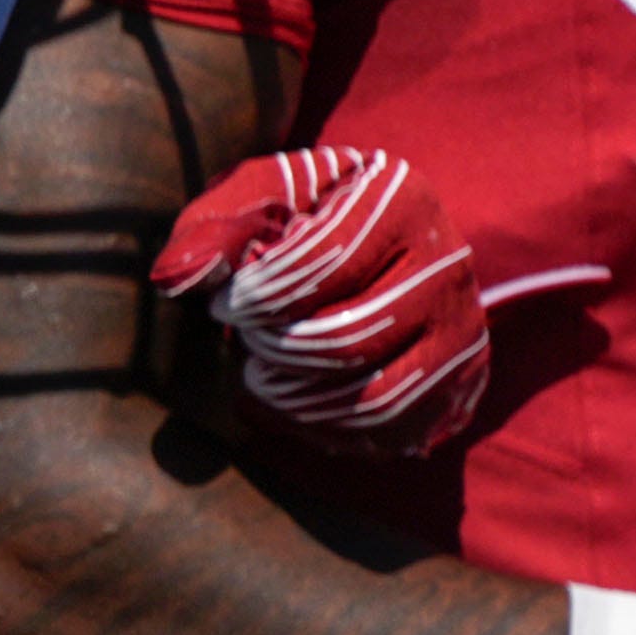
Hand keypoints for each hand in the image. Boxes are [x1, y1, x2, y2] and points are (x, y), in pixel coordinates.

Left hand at [154, 143, 491, 451]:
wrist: (371, 246)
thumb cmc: (299, 218)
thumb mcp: (252, 201)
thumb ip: (210, 229)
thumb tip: (173, 276)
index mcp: (399, 198)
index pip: (319, 265)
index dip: (254, 295)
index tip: (224, 299)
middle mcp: (448, 264)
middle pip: (345, 341)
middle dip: (273, 349)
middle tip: (244, 337)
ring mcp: (462, 330)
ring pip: (376, 402)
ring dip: (298, 400)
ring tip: (263, 374)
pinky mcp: (459, 383)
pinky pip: (393, 436)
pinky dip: (328, 433)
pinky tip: (290, 403)